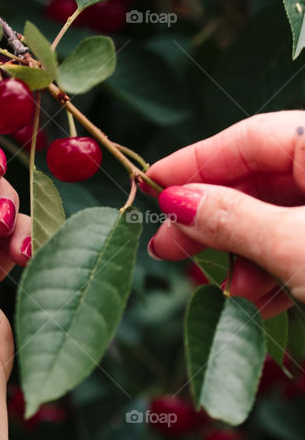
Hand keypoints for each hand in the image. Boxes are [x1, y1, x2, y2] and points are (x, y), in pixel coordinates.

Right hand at [145, 111, 304, 314]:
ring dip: (245, 254)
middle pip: (261, 179)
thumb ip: (233, 220)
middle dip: (214, 219)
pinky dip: (277, 268)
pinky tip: (261, 301)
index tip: (150, 186)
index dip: (194, 163)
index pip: (247, 137)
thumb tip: (177, 201)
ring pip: (280, 215)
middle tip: (167, 247)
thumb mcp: (294, 245)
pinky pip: (302, 242)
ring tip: (229, 289)